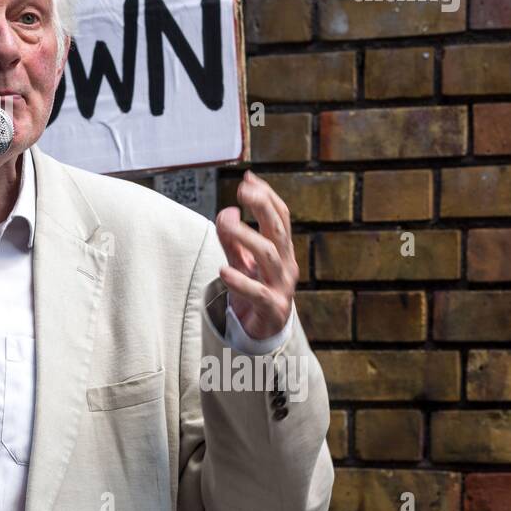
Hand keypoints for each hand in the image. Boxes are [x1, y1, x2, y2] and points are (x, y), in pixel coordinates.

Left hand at [213, 170, 297, 339]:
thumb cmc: (254, 290)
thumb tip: (227, 211)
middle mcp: (286, 264)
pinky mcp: (272, 308)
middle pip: (278, 229)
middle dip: (263, 206)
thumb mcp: (241, 260)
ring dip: (247, 237)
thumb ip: (232, 238)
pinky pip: (258, 292)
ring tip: (226, 224)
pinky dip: (241, 281)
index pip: (280, 216)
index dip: (266, 196)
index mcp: (282, 249)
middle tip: (243, 190)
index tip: (248, 178)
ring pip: (268, 256)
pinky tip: (224, 271)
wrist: (264, 331)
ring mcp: (282, 286)